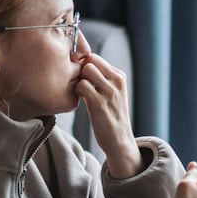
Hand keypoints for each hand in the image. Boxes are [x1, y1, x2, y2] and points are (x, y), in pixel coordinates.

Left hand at [75, 53, 141, 178]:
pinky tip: (81, 101)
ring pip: (86, 70)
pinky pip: (81, 85)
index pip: (95, 58)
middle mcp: (116, 81)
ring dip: (79, 81)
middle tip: (80, 86)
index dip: (84, 66)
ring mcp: (109, 91)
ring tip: (81, 94)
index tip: (82, 79)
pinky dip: (77, 92)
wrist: (119, 139)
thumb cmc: (110, 115)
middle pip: (90, 60)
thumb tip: (80, 65)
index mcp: (119, 76)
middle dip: (80, 71)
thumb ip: (99, 79)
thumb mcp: (111, 93)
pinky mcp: (99, 103)